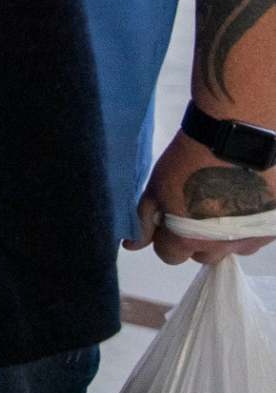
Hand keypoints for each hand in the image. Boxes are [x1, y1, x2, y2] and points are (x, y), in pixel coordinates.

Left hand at [129, 128, 275, 265]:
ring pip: (232, 247)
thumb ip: (145, 220)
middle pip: (202, 254)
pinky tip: (243, 199)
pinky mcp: (274, 227)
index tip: (169, 217)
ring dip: (224, 234)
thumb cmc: (189, 159)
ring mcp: (253, 238)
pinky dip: (248, 223)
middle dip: (194, 238)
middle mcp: (223, 246)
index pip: (169, 255)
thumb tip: (131, 246)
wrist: (235, 137)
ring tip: (222, 201)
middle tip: (196, 208)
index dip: (165, 236)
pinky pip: (257, 236)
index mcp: (189, 240)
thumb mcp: (157, 187)